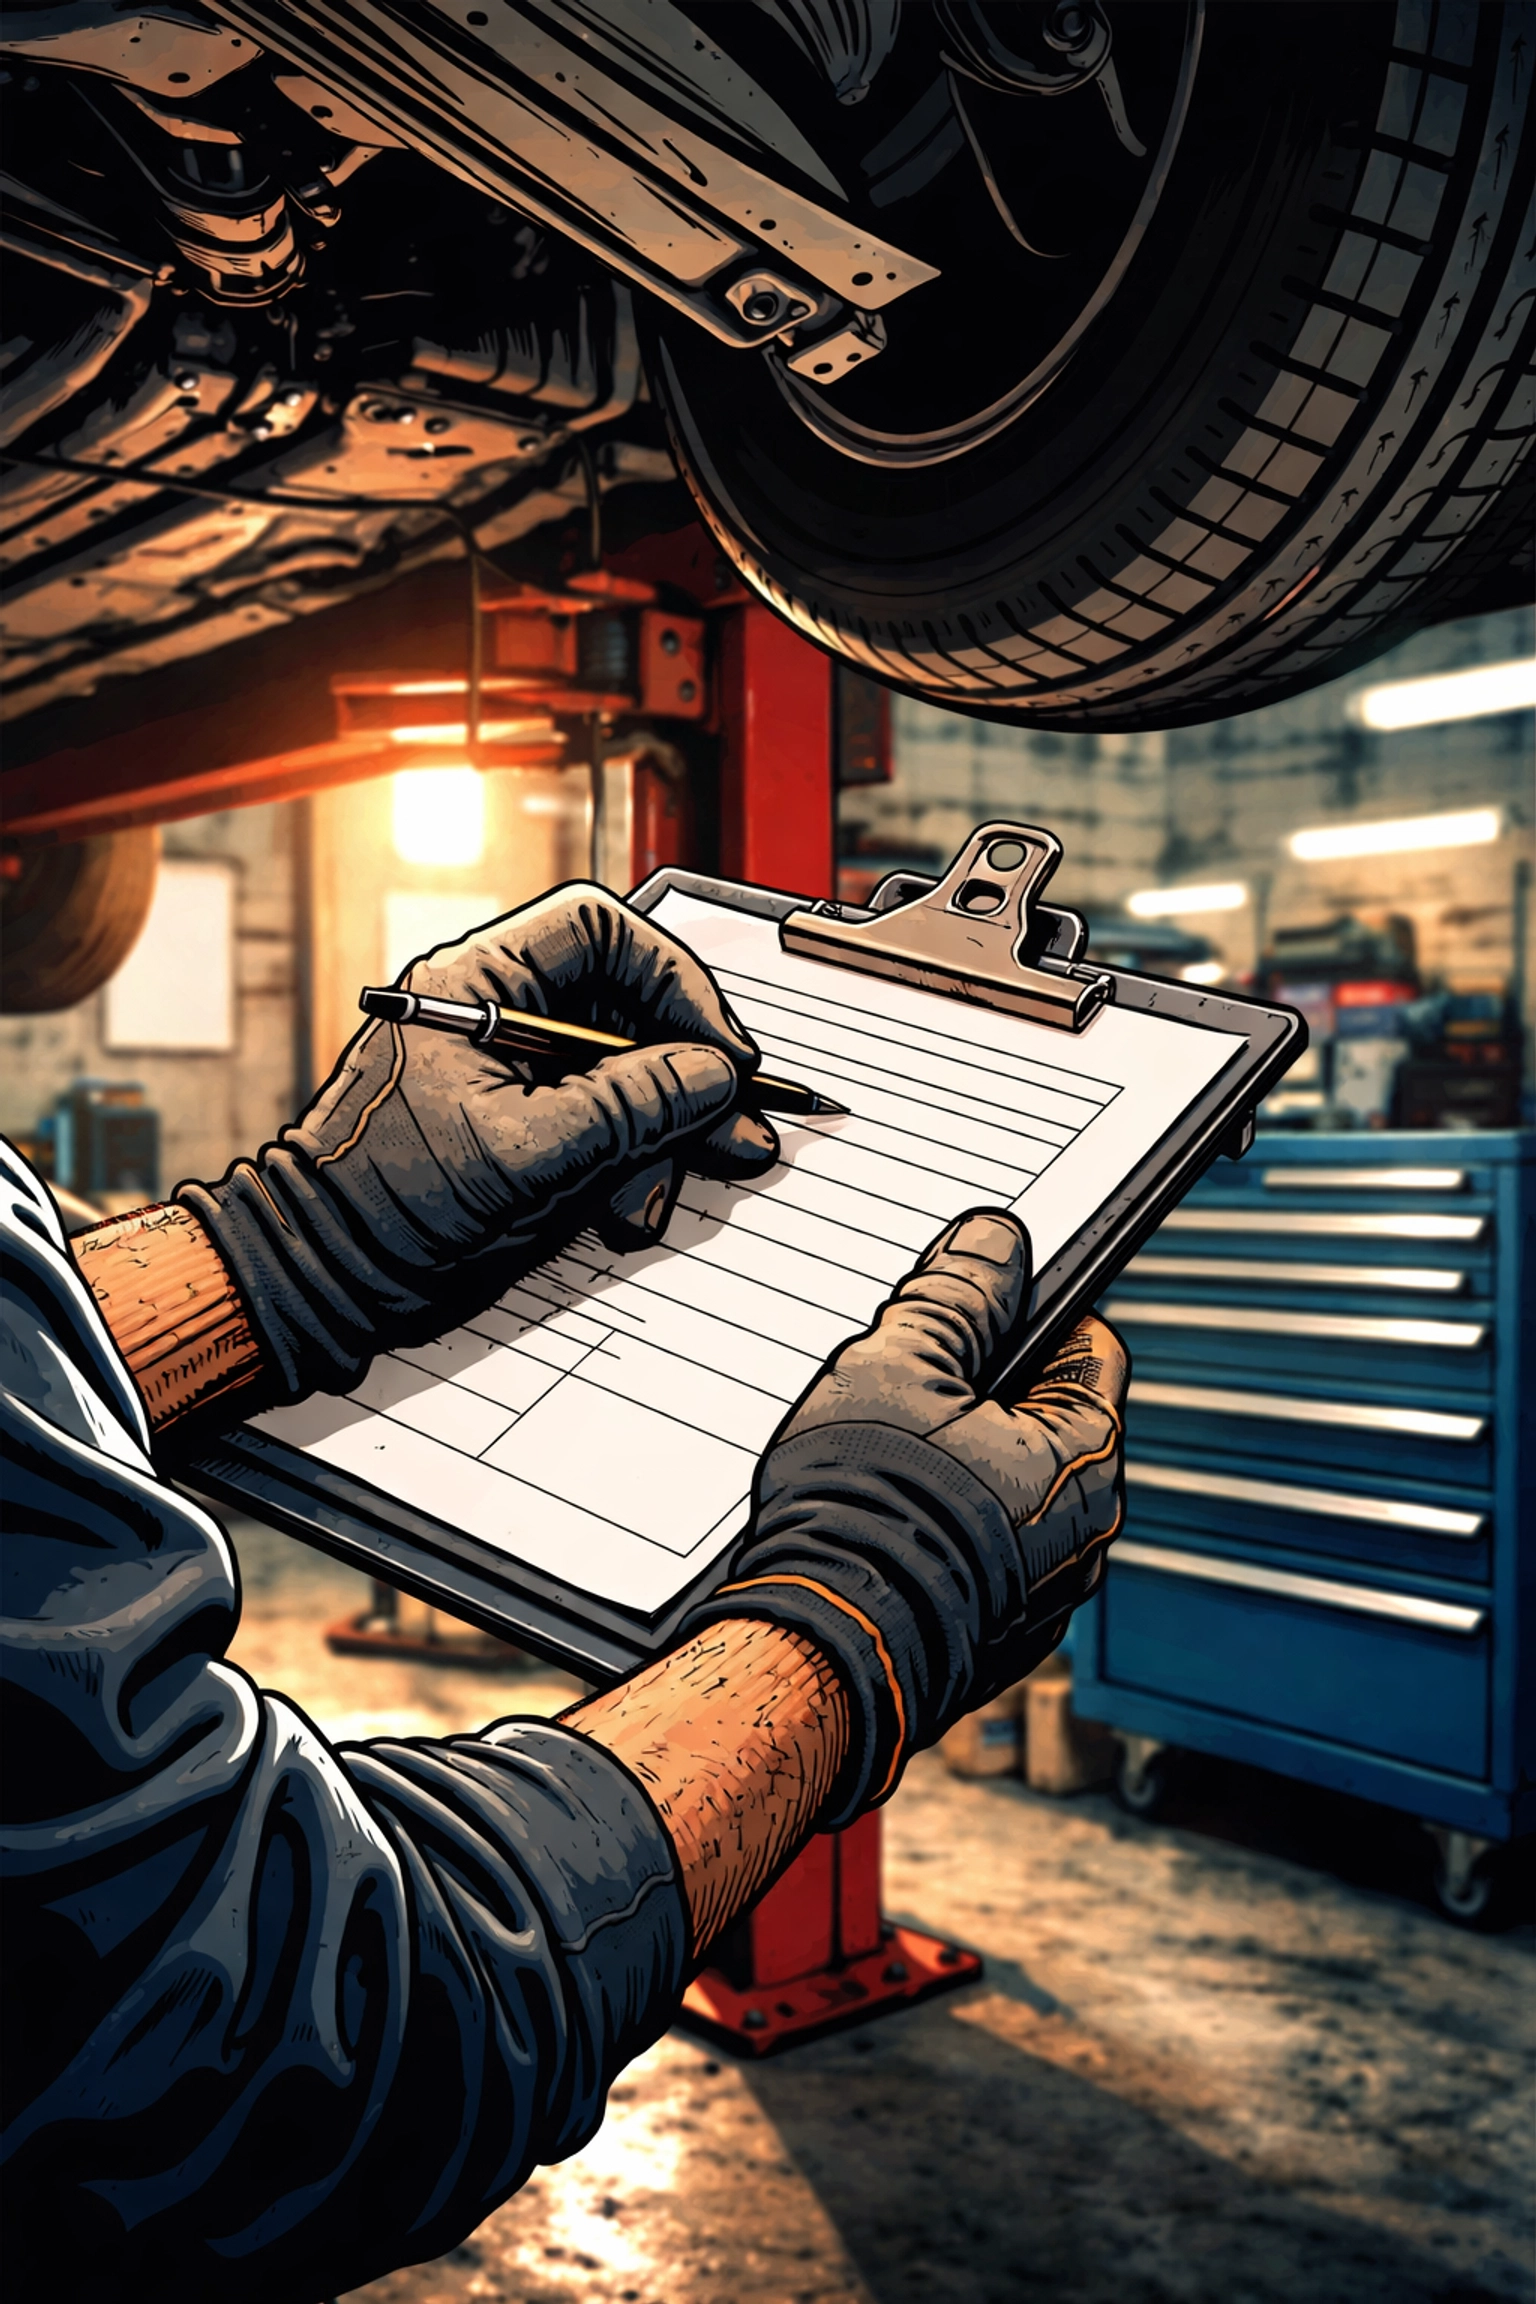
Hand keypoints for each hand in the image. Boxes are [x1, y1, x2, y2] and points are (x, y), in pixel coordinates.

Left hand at [178, 886, 776, 1399]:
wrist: (319, 1279)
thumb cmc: (382, 1206)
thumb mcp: (526, 1154)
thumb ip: (627, 1108)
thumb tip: (711, 1076)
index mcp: (479, 983)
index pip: (604, 935)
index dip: (674, 981)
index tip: (717, 1049)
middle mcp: (501, 1015)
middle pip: (626, 1010)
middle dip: (685, 1074)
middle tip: (736, 1129)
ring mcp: (513, 1074)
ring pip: (625, 1076)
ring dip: (662, 1135)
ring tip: (664, 1193)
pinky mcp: (523, 1130)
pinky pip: (602, 1128)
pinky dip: (629, 1167)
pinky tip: (629, 1209)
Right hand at [682, 1211, 1127, 1826]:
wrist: (817, 1655)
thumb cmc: (862, 1513)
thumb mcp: (900, 1366)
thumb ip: (958, 1294)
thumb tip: (995, 1244)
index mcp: (1087, 1459)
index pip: (1088, 1344)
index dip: (1026, 1310)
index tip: (975, 1299)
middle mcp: (1085, 1536)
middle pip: (1044, 1419)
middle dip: (980, 1389)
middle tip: (907, 1377)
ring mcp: (1042, 1596)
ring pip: (1007, 1489)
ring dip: (958, 1460)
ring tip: (879, 1451)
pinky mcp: (992, 1639)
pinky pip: (980, 1554)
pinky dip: (942, 1528)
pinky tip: (880, 1516)